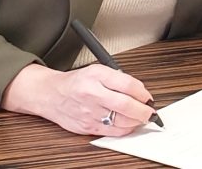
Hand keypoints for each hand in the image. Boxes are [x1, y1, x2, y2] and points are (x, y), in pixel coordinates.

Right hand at [1, 62, 156, 135]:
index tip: (148, 97)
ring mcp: (89, 113)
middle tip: (151, 111)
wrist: (50, 95)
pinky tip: (128, 124)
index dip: (143, 93)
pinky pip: (111, 132)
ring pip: (120, 122)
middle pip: (125, 105)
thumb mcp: (98, 70)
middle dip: (143, 110)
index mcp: (96, 76)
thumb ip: (119, 78)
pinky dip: (125, 129)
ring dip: (136, 121)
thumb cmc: (76, 82)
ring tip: (141, 117)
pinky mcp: (86, 128)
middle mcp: (92, 95)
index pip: (127, 85)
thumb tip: (140, 91)